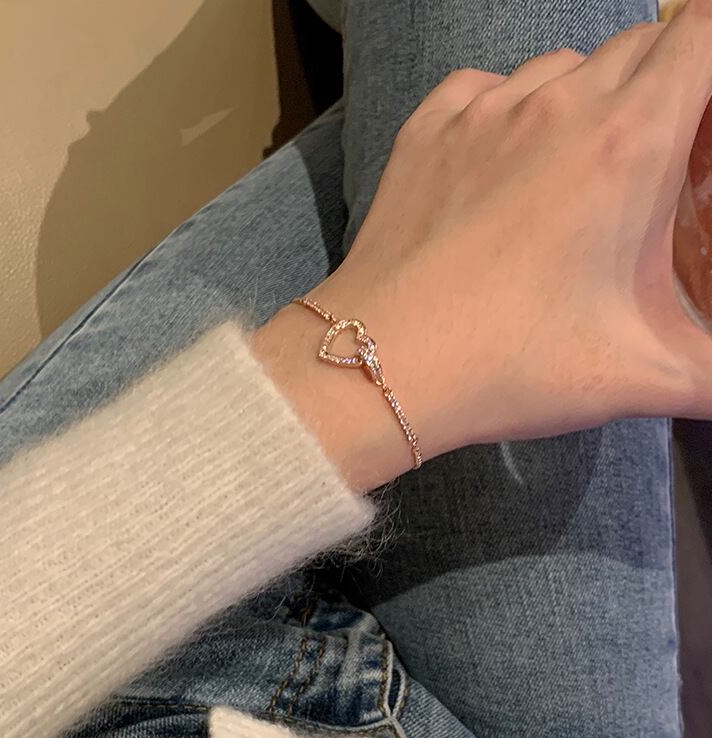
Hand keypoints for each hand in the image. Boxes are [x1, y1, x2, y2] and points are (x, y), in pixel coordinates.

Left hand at [253, 1, 711, 491]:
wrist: (382, 362)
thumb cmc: (512, 363)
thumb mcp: (641, 375)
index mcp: (627, 143)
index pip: (702, 38)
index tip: (702, 120)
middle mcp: (556, 105)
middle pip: (637, 48)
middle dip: (660, 88)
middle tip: (646, 165)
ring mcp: (481, 112)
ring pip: (558, 68)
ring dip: (581, 101)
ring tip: (569, 173)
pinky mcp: (424, 131)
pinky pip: (481, 87)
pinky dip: (505, 108)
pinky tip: (499, 161)